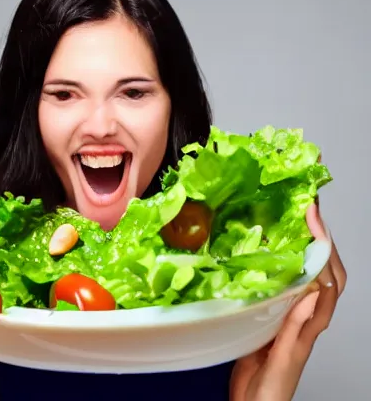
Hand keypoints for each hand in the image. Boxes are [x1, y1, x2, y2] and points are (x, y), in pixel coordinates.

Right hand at [229, 203, 346, 400]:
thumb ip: (296, 329)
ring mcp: (289, 311)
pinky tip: (262, 250)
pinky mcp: (271, 313)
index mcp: (312, 322)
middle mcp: (305, 313)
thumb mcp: (284, 360)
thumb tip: (310, 294)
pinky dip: (276, 261)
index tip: (312, 216)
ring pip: (302, 271)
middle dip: (319, 236)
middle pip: (322, 268)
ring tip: (288, 219)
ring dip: (300, 244)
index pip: (329, 276)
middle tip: (305, 208)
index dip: (325, 244)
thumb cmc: (271, 390)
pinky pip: (279, 280)